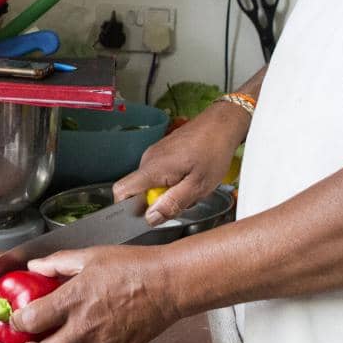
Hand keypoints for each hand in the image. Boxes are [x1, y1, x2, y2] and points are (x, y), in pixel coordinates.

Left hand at [9, 245, 180, 342]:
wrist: (168, 285)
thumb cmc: (133, 267)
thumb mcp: (91, 256)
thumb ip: (57, 263)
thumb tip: (34, 267)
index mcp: (73, 300)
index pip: (30, 320)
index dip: (17, 321)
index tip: (18, 317)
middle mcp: (83, 328)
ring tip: (60, 337)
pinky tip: (85, 337)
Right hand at [115, 102, 246, 224]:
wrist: (221, 124)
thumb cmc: (213, 150)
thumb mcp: (198, 186)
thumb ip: (173, 203)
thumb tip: (151, 218)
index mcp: (152, 168)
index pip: (121, 191)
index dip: (127, 209)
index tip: (147, 217)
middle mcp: (148, 159)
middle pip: (138, 191)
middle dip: (158, 202)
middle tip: (183, 199)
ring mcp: (154, 154)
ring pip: (150, 183)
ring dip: (167, 191)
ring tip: (190, 185)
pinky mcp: (161, 152)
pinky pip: (158, 174)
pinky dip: (172, 181)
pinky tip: (190, 176)